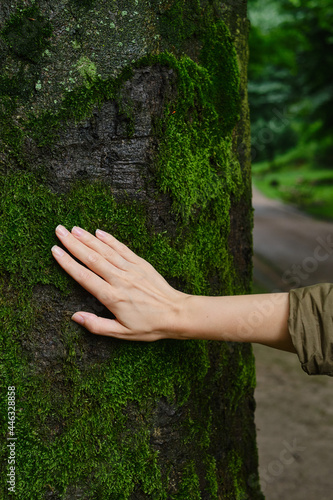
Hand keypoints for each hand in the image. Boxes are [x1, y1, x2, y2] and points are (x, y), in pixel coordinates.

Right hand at [51, 225, 188, 340]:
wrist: (177, 314)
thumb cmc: (149, 326)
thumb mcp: (122, 333)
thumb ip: (97, 325)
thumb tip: (75, 317)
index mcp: (112, 297)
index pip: (84, 276)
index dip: (67, 263)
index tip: (55, 251)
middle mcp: (120, 279)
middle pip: (92, 258)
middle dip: (73, 244)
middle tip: (59, 231)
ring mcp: (131, 269)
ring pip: (105, 250)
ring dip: (88, 238)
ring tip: (73, 228)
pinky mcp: (141, 264)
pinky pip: (122, 249)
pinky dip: (110, 239)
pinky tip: (99, 232)